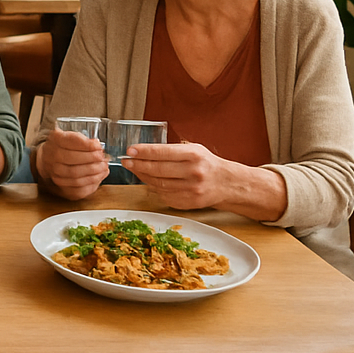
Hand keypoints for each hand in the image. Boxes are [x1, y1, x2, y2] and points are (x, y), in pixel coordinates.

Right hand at [36, 129, 108, 199]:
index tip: (98, 146)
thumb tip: (97, 146)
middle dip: (92, 158)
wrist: (50, 159)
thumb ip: (84, 140)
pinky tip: (99, 176)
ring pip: (75, 176)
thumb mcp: (73, 137)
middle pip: (72, 158)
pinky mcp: (62, 187)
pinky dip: (92, 183)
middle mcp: (51, 156)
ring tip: (103, 167)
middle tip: (102, 157)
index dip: (87, 145)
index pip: (71, 141)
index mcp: (55, 140)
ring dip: (94, 172)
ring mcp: (55, 173)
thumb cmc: (65, 147)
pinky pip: (78, 189)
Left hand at [122, 142, 238, 210]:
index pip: (163, 153)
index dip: (144, 152)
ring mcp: (192, 190)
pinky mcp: (189, 202)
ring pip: (158, 184)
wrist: (227, 184)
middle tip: (126, 161)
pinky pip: (164, 195)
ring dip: (142, 176)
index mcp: (194, 155)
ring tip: (134, 169)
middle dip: (138, 165)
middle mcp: (193, 173)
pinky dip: (153, 188)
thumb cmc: (206, 163)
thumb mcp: (193, 149)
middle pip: (158, 170)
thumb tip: (142, 151)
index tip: (130, 151)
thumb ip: (171, 150)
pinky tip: (148, 181)